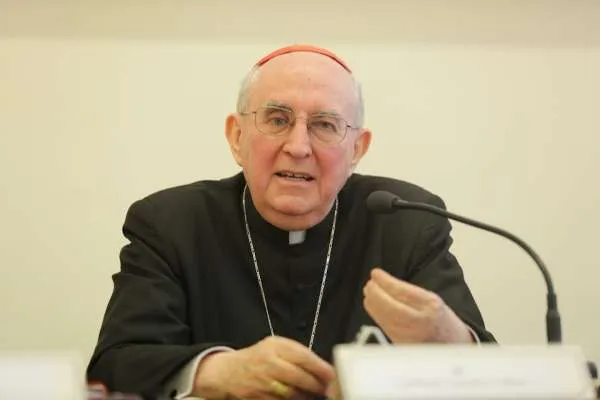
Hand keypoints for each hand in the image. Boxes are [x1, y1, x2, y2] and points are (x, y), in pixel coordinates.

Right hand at [192, 336, 335, 399]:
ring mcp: (262, 382)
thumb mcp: (275, 345)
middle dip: (316, 385)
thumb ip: (296, 352)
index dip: (320, 368)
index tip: (332, 375)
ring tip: (314, 394)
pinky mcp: (258, 398)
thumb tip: (321, 366)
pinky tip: (299, 398)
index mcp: (275, 346)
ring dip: (307, 395)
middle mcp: (268, 362)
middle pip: (299, 377)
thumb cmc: (258, 357)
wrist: (228, 372)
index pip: (303, 356)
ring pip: (292, 393)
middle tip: (327, 388)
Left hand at [363, 268, 471, 343]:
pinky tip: (372, 305)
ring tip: (369, 292)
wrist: (453, 345)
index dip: (386, 282)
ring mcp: (411, 335)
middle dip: (376, 293)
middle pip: (391, 306)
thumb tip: (385, 283)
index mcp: (431, 306)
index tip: (376, 274)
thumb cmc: (442, 320)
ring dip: (373, 303)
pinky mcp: (403, 344)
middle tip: (370, 284)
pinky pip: (385, 327)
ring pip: (386, 317)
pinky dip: (376, 314)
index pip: (403, 292)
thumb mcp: (432, 300)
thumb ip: (410, 293)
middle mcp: (421, 322)